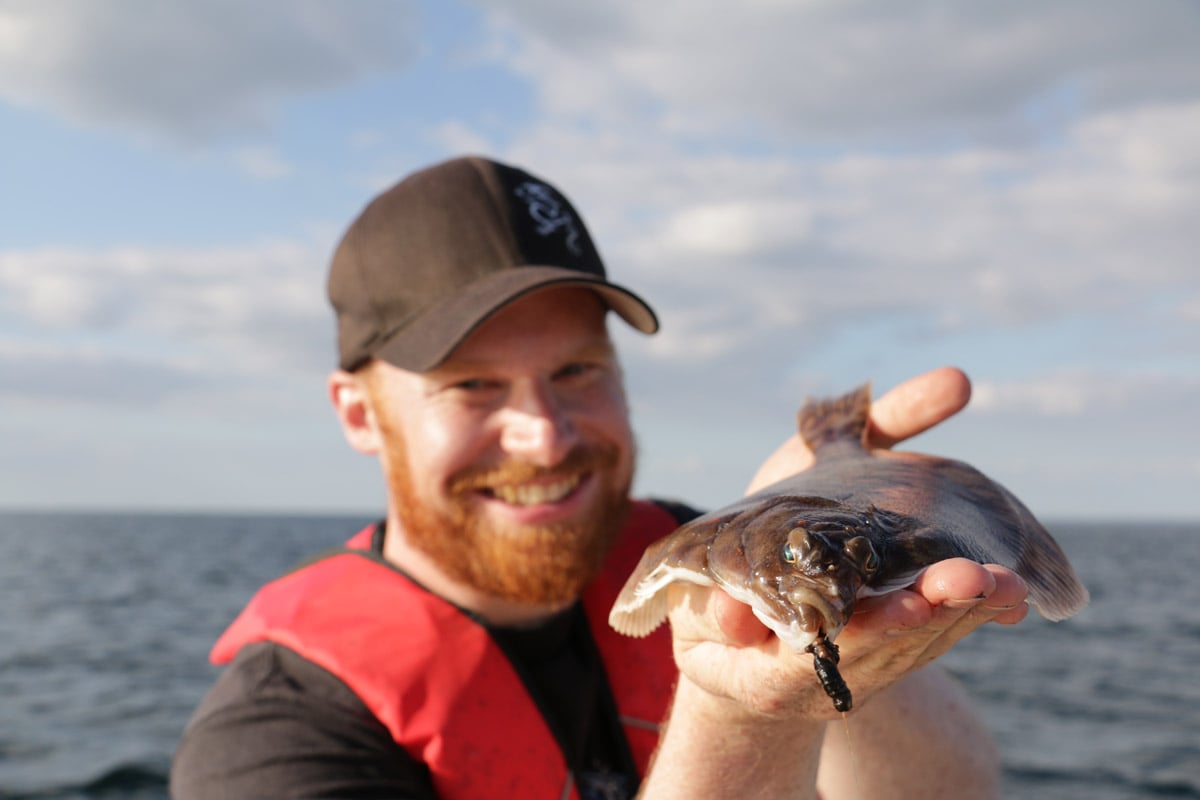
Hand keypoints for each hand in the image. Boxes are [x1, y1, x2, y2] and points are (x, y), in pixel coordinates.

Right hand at [668, 366, 1028, 720]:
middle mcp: (835, 686)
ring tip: (1007, 578)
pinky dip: (973, 614)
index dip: (873, 628)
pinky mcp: (892, 662)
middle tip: (975, 577)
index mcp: (777, 679)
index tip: (909, 602)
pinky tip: (1006, 589)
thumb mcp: (695, 627)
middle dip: (937, 611)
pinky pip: (937, 639)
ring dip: (968, 612)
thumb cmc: (711, 640)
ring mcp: (869, 678)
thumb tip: (732, 613)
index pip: (833, 652)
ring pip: (926, 645)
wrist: (741, 679)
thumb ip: (709, 617)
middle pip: (894, 649)